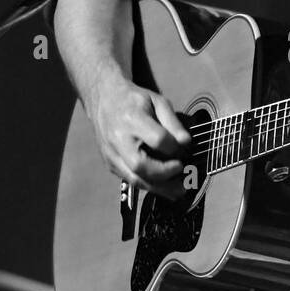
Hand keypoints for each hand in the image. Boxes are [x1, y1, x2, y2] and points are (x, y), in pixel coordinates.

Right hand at [87, 74, 191, 200]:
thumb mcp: (157, 101)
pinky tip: (165, 187)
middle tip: (182, 170)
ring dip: (159, 188)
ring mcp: (112, 154)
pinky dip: (150, 185)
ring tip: (179, 191)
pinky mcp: (110, 164)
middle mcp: (118, 139)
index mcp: (131, 119)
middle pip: (140, 165)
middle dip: (165, 173)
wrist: (104, 100)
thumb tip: (186, 143)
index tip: (184, 147)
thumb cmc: (134, 100)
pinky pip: (131, 180)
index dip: (174, 147)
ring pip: (135, 179)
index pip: (157, 139)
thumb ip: (173, 122)